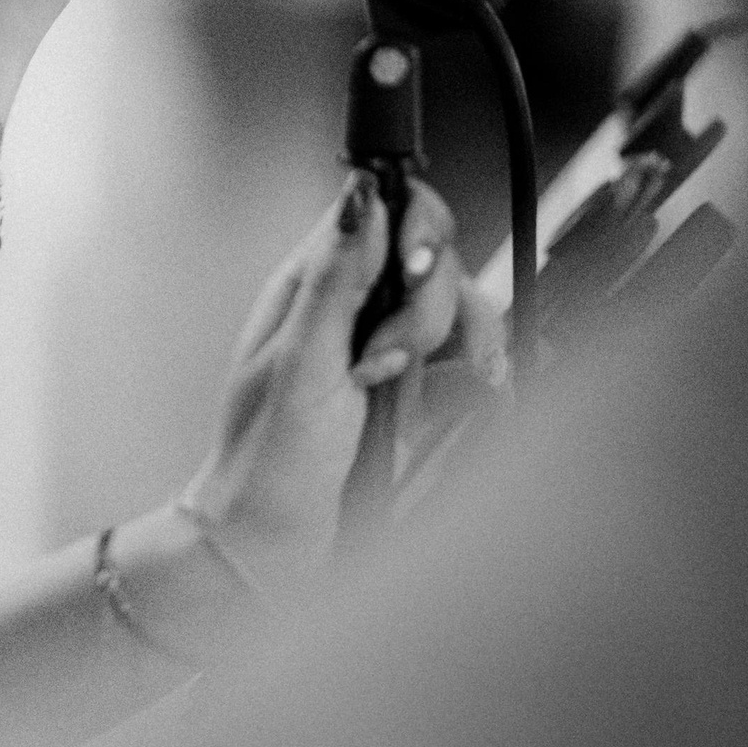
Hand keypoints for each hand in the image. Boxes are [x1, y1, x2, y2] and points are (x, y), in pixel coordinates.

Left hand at [180, 172, 508, 586]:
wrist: (272, 550)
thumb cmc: (266, 462)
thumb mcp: (300, 365)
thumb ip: (336, 281)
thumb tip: (363, 196)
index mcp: (314, 287)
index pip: (389, 215)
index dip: (417, 234)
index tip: (415, 276)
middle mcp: (355, 311)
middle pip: (436, 265)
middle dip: (428, 315)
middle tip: (385, 366)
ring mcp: (391, 354)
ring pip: (464, 314)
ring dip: (455, 354)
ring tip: (409, 402)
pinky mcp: (419, 398)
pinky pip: (473, 367)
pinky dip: (481, 383)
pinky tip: (472, 405)